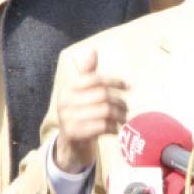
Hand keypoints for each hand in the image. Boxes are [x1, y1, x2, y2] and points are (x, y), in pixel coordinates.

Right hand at [55, 46, 127, 172]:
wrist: (71, 144)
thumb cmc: (81, 113)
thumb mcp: (82, 92)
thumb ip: (88, 73)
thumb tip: (91, 50)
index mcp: (67, 87)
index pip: (95, 79)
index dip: (114, 81)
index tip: (128, 86)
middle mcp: (64, 101)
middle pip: (103, 95)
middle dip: (120, 101)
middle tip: (127, 108)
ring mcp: (67, 118)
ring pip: (105, 111)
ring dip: (120, 115)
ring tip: (124, 118)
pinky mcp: (74, 133)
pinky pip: (103, 126)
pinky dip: (114, 127)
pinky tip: (116, 129)